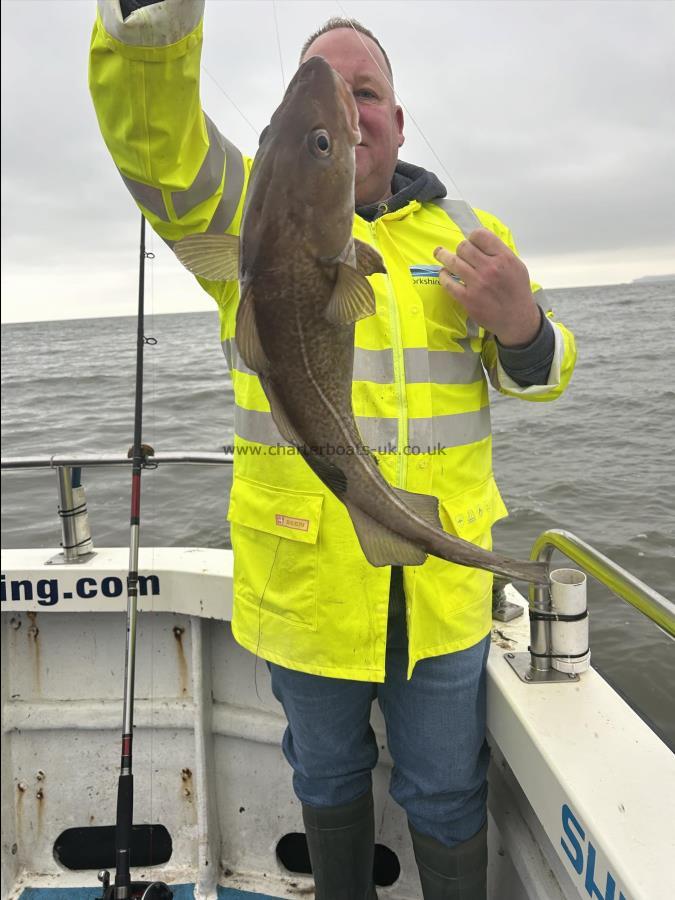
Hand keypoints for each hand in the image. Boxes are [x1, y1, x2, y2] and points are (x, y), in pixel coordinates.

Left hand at [434, 228, 540, 346]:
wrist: (517, 318)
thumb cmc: (517, 291)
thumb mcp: (516, 266)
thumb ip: (499, 253)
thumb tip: (479, 242)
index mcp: (504, 258)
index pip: (480, 235)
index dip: (473, 237)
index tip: (471, 242)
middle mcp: (490, 268)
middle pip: (464, 247)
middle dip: (460, 248)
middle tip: (459, 252)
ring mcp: (477, 284)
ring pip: (453, 262)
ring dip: (443, 256)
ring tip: (439, 253)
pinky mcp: (467, 299)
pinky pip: (448, 283)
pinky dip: (443, 276)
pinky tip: (444, 274)